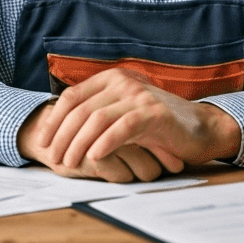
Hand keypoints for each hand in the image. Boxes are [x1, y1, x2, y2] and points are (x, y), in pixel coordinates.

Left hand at [37, 67, 241, 169]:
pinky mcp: (154, 113)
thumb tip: (60, 131)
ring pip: (97, 118)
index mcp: (111, 78)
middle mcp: (122, 81)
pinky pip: (122, 128)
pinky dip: (105, 143)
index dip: (53, 119)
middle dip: (62, 136)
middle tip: (53, 159)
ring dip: (78, 143)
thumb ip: (99, 113)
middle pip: (80, 109)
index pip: (71, 96)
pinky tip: (94, 158)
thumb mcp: (124, 114)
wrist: (201, 128)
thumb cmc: (158, 126)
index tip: (43, 142)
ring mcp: (139, 95)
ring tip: (69, 163)